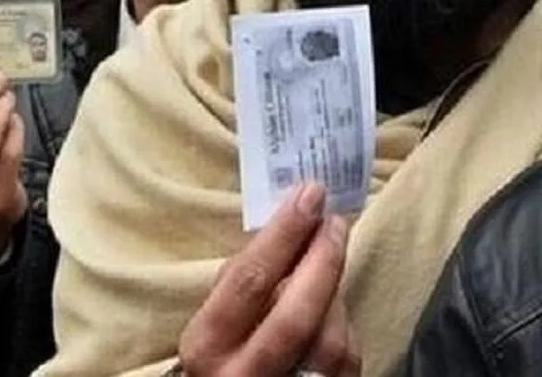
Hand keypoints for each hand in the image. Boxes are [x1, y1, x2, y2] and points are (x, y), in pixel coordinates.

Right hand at [177, 183, 359, 376]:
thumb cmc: (223, 354)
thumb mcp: (214, 322)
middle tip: (335, 222)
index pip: (248, 280)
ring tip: (329, 263)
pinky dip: (344, 328)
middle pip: (295, 313)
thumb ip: (240, 285)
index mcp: (208, 343)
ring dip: (335, 295)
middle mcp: (241, 373)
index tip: (308, 196)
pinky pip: (346, 362)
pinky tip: (334, 307)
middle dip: (322, 261)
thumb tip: (284, 232)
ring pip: (329, 341)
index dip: (283, 234)